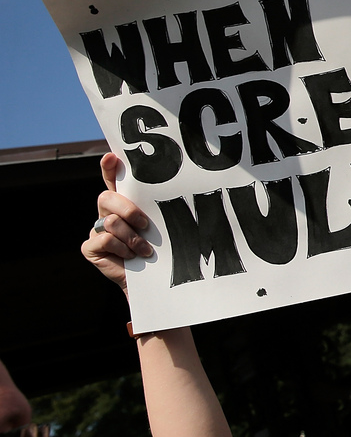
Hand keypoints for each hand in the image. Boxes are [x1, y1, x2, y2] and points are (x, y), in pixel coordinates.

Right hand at [81, 153, 151, 296]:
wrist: (150, 279)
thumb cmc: (158, 249)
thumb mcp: (158, 226)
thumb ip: (154, 209)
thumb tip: (174, 189)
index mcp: (123, 204)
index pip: (112, 180)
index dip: (109, 168)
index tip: (112, 157)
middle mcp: (107, 213)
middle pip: (106, 198)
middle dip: (128, 210)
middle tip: (145, 225)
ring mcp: (96, 230)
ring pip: (110, 222)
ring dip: (131, 238)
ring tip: (144, 250)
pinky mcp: (90, 247)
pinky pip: (104, 240)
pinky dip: (121, 249)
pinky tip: (130, 257)